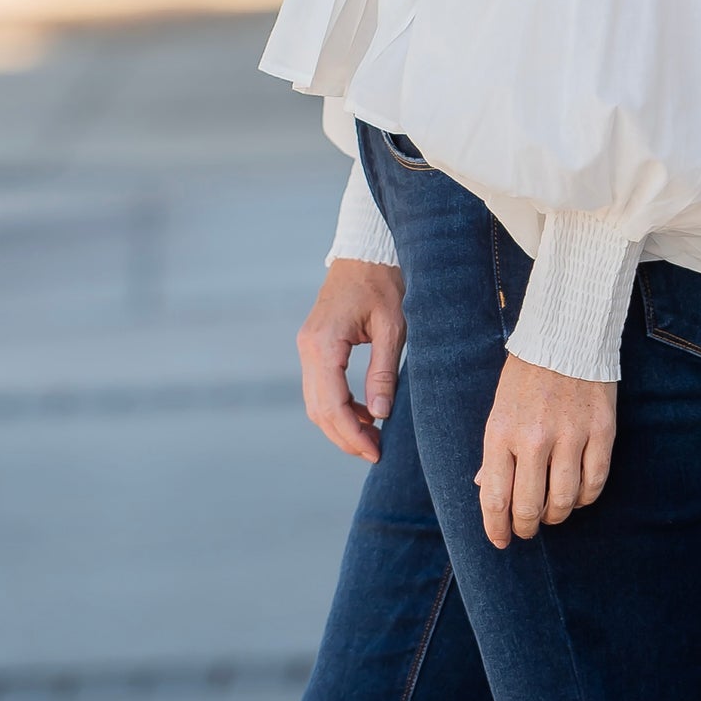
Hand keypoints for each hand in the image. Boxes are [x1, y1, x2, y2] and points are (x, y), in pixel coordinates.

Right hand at [297, 259, 405, 463]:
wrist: (368, 248)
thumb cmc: (385, 281)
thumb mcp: (392, 327)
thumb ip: (383, 372)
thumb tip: (380, 416)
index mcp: (324, 343)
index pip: (331, 405)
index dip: (352, 435)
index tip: (376, 452)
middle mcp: (308, 347)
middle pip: (318, 409)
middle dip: (345, 436)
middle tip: (376, 453)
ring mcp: (308, 345)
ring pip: (316, 400)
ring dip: (341, 423)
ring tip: (373, 437)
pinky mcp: (315, 343)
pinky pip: (321, 385)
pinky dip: (339, 405)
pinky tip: (366, 412)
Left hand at [474, 353, 616, 546]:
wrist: (567, 335)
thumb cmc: (527, 374)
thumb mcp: (499, 408)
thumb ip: (494, 452)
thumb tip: (485, 489)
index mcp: (501, 431)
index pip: (495, 497)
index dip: (497, 527)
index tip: (500, 539)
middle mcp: (534, 438)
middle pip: (530, 507)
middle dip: (526, 527)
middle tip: (527, 529)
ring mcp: (571, 435)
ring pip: (564, 501)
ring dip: (556, 515)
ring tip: (552, 512)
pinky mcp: (601, 431)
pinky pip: (594, 483)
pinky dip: (585, 498)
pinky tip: (578, 495)